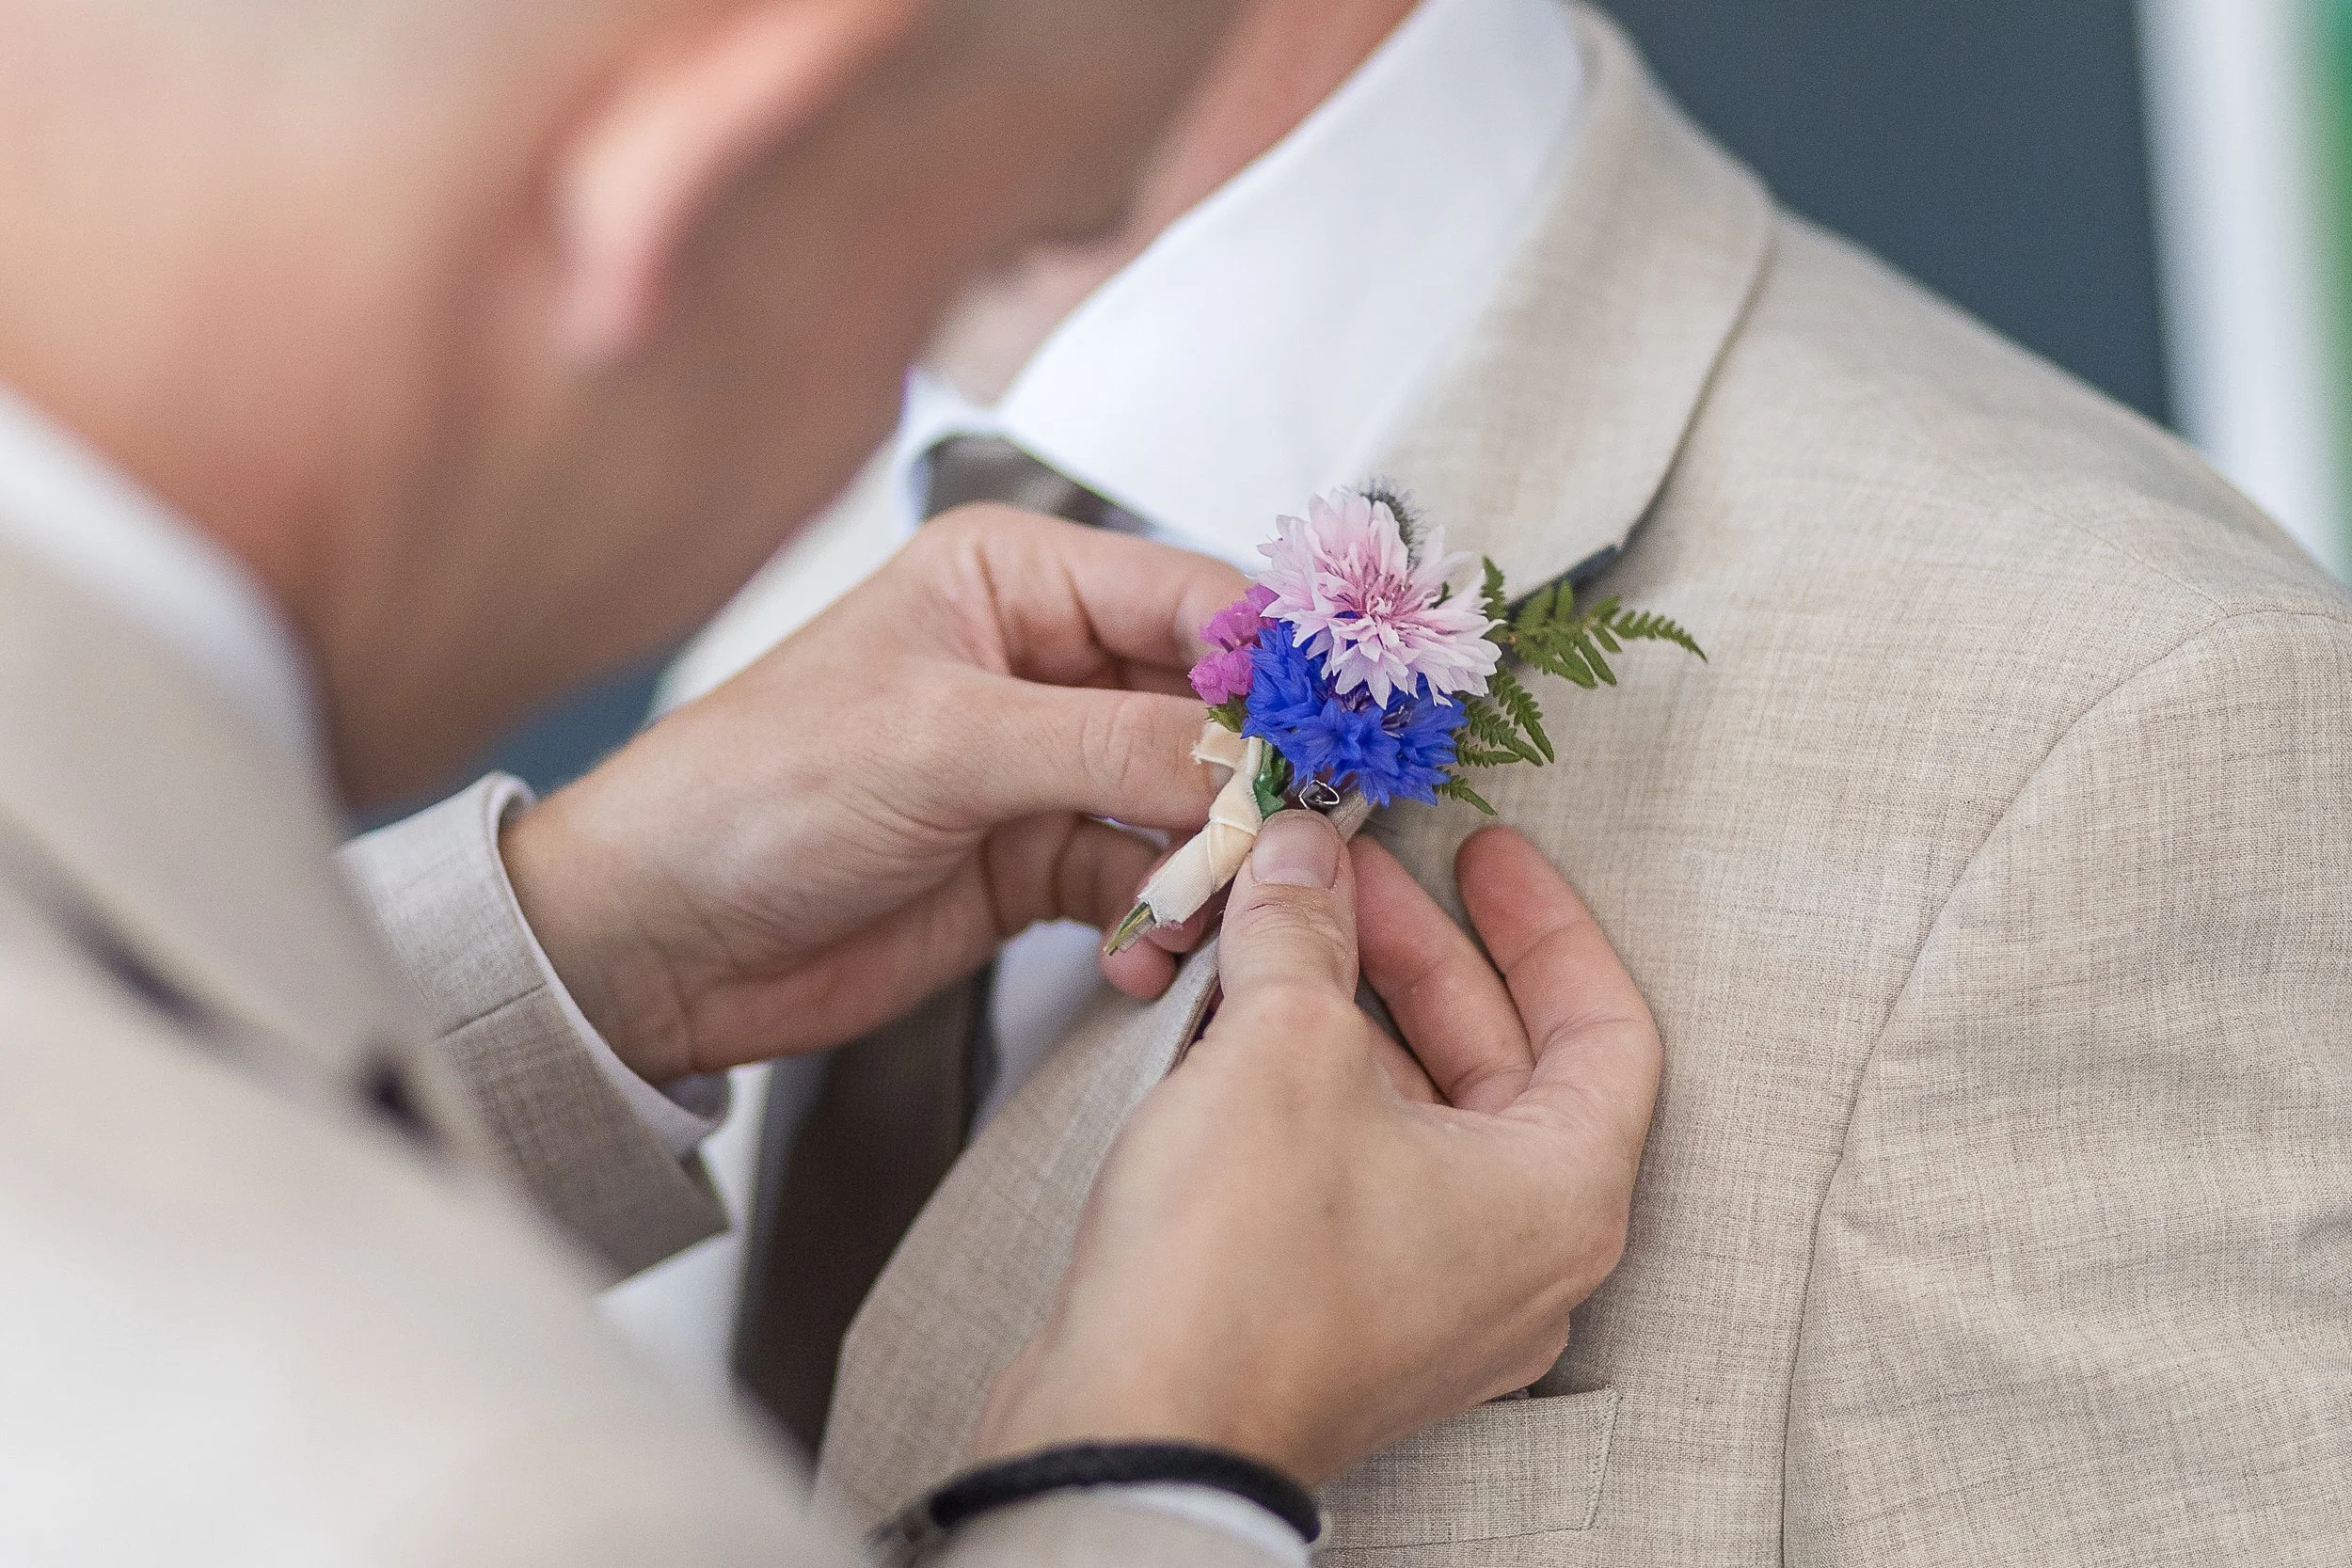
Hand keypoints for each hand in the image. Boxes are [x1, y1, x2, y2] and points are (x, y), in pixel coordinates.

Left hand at [500, 507, 1248, 1083]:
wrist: (655, 941)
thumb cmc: (759, 793)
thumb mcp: (946, 746)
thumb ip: (1115, 744)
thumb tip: (1258, 758)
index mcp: (1013, 580)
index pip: (1190, 596)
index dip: (1275, 660)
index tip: (1351, 726)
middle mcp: (1042, 661)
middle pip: (1207, 703)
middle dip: (1258, 773)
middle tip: (1313, 836)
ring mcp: (1045, 767)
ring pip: (1189, 801)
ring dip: (1216, 861)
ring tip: (1221, 912)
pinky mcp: (1036, 862)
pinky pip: (1145, 880)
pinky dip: (1165, 920)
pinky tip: (1154, 958)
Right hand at [972, 813, 1662, 1485]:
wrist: (1133, 1429)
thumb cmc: (1238, 1273)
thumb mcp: (1284, 1045)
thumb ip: (1307, 933)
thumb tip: (1303, 862)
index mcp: (1560, 1196)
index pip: (1606, 1025)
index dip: (1543, 922)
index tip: (1485, 852)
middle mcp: (1519, 1259)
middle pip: (1502, 1061)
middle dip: (1416, 952)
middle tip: (1343, 877)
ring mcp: (1434, 1297)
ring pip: (1421, 1114)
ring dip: (1352, 1013)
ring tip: (1275, 933)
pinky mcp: (1349, 1314)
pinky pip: (1362, 1169)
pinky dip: (1318, 1087)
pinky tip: (1242, 1024)